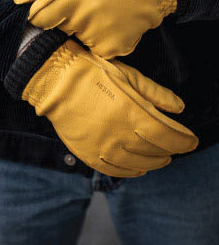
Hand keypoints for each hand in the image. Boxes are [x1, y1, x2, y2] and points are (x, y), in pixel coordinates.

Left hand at [14, 0, 176, 58]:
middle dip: (68, 21)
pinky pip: (97, 50)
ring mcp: (100, 37)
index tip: (52, 12)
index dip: (43, 17)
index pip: (39, 20)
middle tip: (88, 5)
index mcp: (71, 0)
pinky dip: (101, 40)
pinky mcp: (114, 49)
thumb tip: (17, 1)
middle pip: (60, 31)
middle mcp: (84, 20)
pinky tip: (112, 24)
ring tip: (103, 13)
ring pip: (79, 41)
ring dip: (85, 31)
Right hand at [21, 39, 196, 176]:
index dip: (185, 141)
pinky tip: (138, 168)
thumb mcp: (127, 75)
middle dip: (171, 150)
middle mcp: (117, 133)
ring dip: (154, 162)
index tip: (191, 140)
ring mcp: (100, 146)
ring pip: (137, 164)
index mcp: (130, 112)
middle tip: (176, 147)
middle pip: (155, 151)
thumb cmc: (91, 72)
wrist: (53, 80)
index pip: (169, 136)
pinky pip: (113, 170)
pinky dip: (130, 171)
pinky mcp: (86, 153)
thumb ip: (156, 93)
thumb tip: (180, 109)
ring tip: (161, 158)